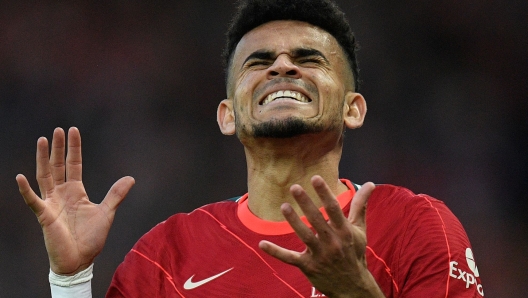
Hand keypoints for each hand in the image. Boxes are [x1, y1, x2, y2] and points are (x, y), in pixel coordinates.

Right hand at [16, 127, 134, 274]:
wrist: (80, 260)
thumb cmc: (90, 238)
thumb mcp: (106, 212)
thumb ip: (116, 195)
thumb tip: (130, 178)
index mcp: (76, 192)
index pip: (74, 165)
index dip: (74, 149)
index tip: (73, 130)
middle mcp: (61, 194)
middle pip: (58, 166)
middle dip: (58, 148)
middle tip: (58, 130)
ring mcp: (51, 204)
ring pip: (45, 176)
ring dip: (43, 159)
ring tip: (43, 140)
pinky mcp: (44, 216)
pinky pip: (33, 201)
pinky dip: (26, 190)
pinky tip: (21, 177)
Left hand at [259, 175, 383, 297]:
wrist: (353, 286)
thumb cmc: (354, 252)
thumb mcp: (359, 230)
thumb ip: (360, 206)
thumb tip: (371, 184)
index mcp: (345, 231)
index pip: (334, 209)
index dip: (324, 193)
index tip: (315, 178)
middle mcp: (333, 242)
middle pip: (317, 220)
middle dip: (306, 203)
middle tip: (294, 187)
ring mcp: (320, 255)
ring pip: (305, 236)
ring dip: (294, 221)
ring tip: (284, 207)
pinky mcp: (308, 266)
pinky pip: (290, 258)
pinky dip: (276, 252)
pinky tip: (262, 243)